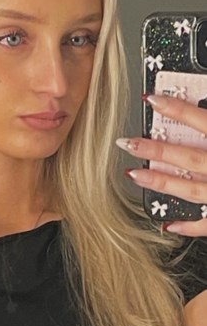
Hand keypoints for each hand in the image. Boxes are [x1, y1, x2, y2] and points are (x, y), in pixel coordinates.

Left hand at [116, 93, 206, 236]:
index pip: (202, 122)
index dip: (177, 109)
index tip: (151, 100)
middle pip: (188, 158)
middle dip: (155, 150)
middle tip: (126, 142)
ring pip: (189, 189)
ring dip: (160, 182)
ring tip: (134, 175)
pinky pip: (205, 222)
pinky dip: (186, 225)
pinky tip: (167, 224)